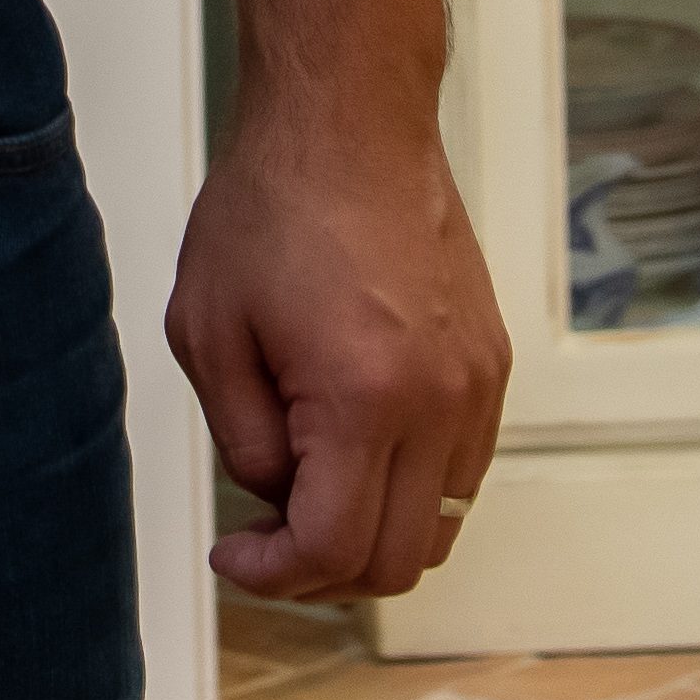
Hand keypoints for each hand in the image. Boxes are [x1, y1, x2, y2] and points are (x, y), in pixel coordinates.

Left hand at [170, 84, 509, 603]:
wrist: (349, 122)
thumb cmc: (274, 207)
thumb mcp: (208, 335)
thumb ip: (242, 443)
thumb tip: (278, 503)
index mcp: (363, 400)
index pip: (334, 549)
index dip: (274, 577)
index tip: (236, 558)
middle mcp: (439, 403)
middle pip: (399, 561)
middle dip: (323, 573)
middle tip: (267, 540)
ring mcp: (477, 384)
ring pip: (442, 525)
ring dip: (374, 533)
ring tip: (309, 490)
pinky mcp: (491, 363)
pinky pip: (463, 470)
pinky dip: (412, 488)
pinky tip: (354, 446)